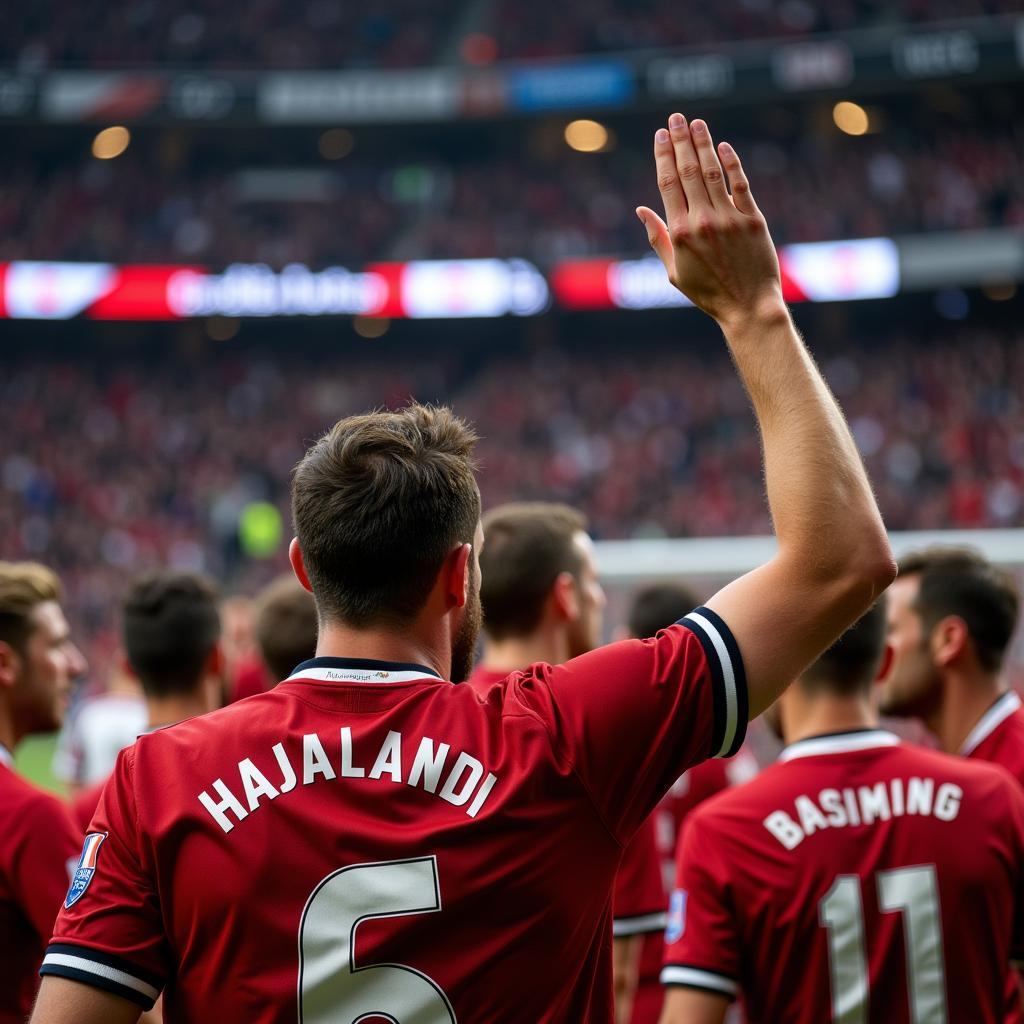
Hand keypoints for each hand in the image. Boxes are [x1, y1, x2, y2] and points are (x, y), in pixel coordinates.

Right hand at [637, 113, 783, 329]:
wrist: (748, 307)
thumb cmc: (708, 293)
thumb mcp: (674, 272)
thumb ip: (658, 238)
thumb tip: (641, 209)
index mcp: (680, 233)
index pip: (667, 184)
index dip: (663, 156)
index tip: (660, 136)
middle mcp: (703, 221)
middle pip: (687, 171)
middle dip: (680, 141)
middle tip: (675, 118)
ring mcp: (729, 218)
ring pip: (712, 172)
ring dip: (703, 144)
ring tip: (697, 123)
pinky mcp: (753, 219)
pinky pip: (741, 184)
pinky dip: (731, 164)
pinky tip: (723, 147)